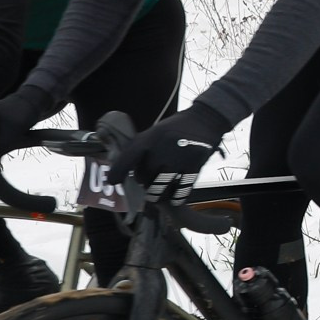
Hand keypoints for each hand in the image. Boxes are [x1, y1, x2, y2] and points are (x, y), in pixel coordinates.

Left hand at [107, 104, 226, 188]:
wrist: (206, 119)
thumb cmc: (177, 128)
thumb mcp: (155, 131)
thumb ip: (142, 148)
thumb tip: (127, 169)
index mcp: (149, 138)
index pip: (128, 157)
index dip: (119, 171)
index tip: (113, 182)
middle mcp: (161, 148)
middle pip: (145, 175)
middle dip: (144, 182)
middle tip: (148, 182)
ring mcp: (178, 157)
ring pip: (161, 185)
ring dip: (157, 194)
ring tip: (156, 196)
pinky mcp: (194, 164)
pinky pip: (183, 187)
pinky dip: (178, 196)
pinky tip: (175, 200)